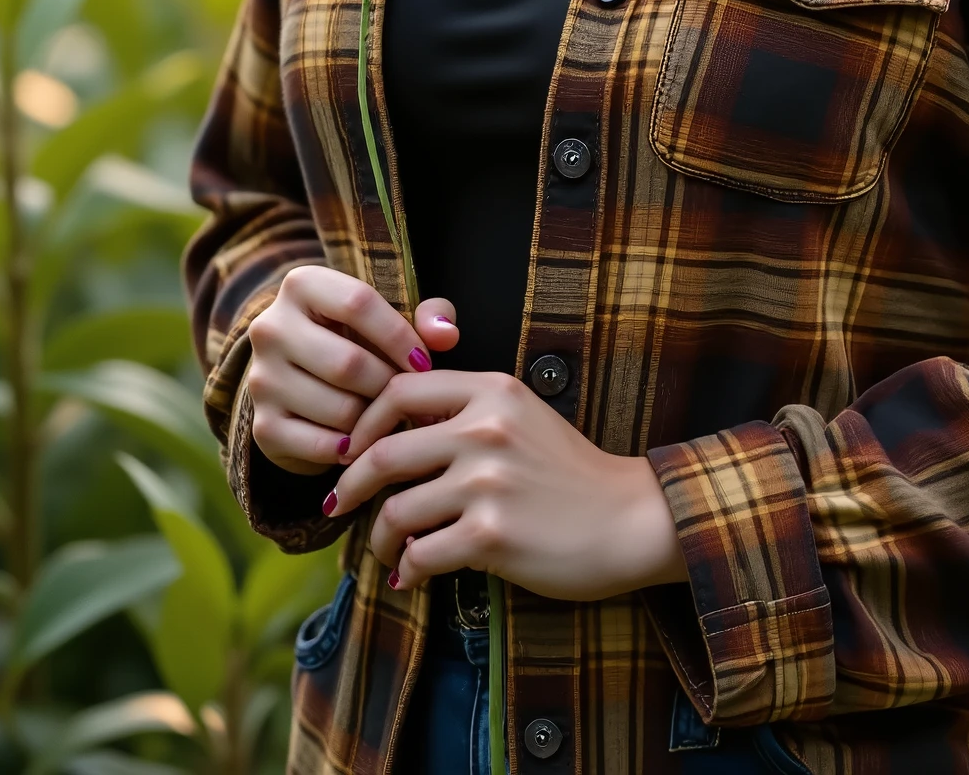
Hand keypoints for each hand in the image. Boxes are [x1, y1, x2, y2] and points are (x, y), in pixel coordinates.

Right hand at [246, 266, 459, 474]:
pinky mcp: (262, 425)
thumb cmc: (359, 338)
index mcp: (302, 285)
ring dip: (372, 419)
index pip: (358, 303)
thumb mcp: (389, 316)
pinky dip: (351, 447)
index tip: (424, 362)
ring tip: (385, 416)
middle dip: (388, 385)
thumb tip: (446, 334)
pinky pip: (320, 444)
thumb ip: (426, 315)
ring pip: (337, 408)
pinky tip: (362, 439)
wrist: (302, 377)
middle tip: (407, 397)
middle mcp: (271, 327)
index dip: (399, 335)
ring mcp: (261, 378)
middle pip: (348, 363)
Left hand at [326, 369, 688, 600]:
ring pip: (396, 511)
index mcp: (493, 391)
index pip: (400, 390)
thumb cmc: (572, 474)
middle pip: (385, 454)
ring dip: (379, 540)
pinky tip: (411, 577)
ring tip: (385, 553)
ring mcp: (487, 482)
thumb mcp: (523, 418)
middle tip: (339, 506)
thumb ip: (468, 414)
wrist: (628, 519)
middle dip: (351, 486)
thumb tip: (393, 437)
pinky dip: (407, 571)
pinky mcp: (491, 535)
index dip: (364, 423)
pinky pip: (421, 554)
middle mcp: (486, 429)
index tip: (353, 450)